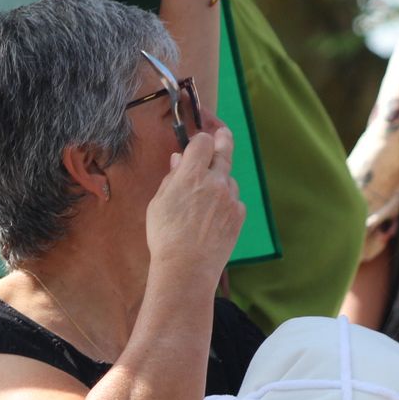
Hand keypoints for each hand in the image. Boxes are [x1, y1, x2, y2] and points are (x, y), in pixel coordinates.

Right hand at [146, 126, 243, 280]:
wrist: (187, 265)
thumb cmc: (165, 235)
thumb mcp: (159, 203)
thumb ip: (171, 178)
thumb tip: (179, 160)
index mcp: (191, 175)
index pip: (202, 143)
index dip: (200, 140)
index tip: (199, 141)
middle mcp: (214, 182)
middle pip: (223, 152)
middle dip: (222, 140)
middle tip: (223, 134)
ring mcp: (230, 198)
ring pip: (228, 179)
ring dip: (220, 180)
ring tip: (206, 197)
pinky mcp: (239, 214)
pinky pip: (234, 201)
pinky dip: (226, 202)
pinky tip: (213, 216)